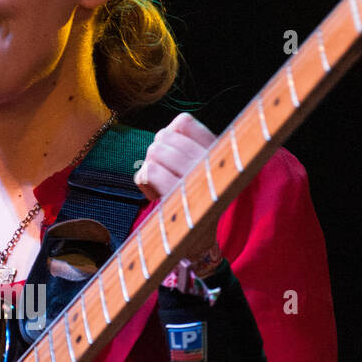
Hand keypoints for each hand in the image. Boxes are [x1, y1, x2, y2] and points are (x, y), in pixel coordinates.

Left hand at [134, 111, 219, 251]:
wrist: (199, 239)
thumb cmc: (195, 198)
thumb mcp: (200, 166)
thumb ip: (187, 144)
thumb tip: (166, 131)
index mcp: (216, 149)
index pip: (183, 122)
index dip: (170, 135)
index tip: (176, 154)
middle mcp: (209, 160)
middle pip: (162, 136)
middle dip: (156, 154)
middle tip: (167, 174)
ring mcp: (193, 177)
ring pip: (153, 152)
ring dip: (150, 169)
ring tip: (164, 185)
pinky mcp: (176, 195)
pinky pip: (147, 172)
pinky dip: (145, 184)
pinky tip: (158, 196)